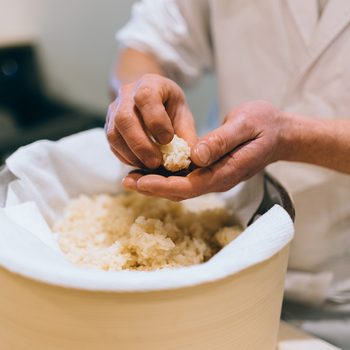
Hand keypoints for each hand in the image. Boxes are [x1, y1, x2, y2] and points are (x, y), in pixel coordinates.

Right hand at [105, 74, 196, 168]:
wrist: (148, 98)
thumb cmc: (168, 106)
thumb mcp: (182, 113)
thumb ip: (187, 134)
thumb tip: (194, 158)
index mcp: (149, 84)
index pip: (145, 97)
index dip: (156, 121)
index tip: (168, 140)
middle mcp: (126, 94)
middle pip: (125, 119)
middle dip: (141, 144)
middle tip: (156, 162)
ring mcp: (114, 110)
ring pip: (114, 134)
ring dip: (132, 154)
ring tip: (149, 165)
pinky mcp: (109, 127)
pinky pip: (112, 145)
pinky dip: (126, 157)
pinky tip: (141, 163)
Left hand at [123, 100, 288, 200]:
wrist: (280, 133)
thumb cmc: (265, 125)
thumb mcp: (246, 125)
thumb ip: (222, 141)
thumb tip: (196, 156)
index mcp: (225, 172)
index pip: (190, 186)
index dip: (163, 185)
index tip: (140, 181)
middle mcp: (217, 179)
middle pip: (180, 191)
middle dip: (152, 187)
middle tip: (126, 180)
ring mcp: (214, 176)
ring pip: (180, 186)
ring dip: (155, 183)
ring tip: (130, 176)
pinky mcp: (211, 170)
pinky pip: (185, 178)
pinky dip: (165, 175)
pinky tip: (150, 169)